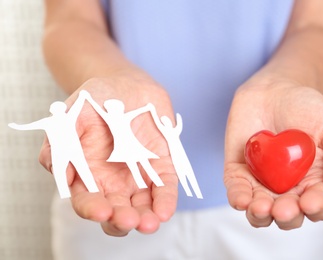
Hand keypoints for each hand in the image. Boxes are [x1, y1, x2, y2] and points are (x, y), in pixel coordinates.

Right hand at [39, 73, 177, 235]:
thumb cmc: (95, 99)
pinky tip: (164, 211)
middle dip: (122, 221)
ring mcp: (139, 176)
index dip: (92, 209)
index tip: (101, 211)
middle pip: (116, 212)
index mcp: (87, 173)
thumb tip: (63, 175)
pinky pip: (165, 187)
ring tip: (149, 223)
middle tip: (128, 220)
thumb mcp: (71, 115)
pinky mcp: (162, 166)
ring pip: (142, 206)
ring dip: (146, 218)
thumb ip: (60, 143)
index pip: (87, 200)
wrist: (126, 84)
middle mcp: (113, 181)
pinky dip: (165, 200)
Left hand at [224, 79, 322, 229]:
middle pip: (288, 216)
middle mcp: (288, 189)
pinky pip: (237, 191)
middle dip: (287, 216)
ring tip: (262, 207)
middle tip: (284, 207)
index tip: (310, 201)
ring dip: (260, 215)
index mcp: (315, 183)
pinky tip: (242, 199)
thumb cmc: (308, 109)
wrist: (274, 89)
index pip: (317, 206)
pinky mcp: (238, 173)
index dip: (315, 208)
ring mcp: (262, 183)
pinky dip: (238, 198)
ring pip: (260, 212)